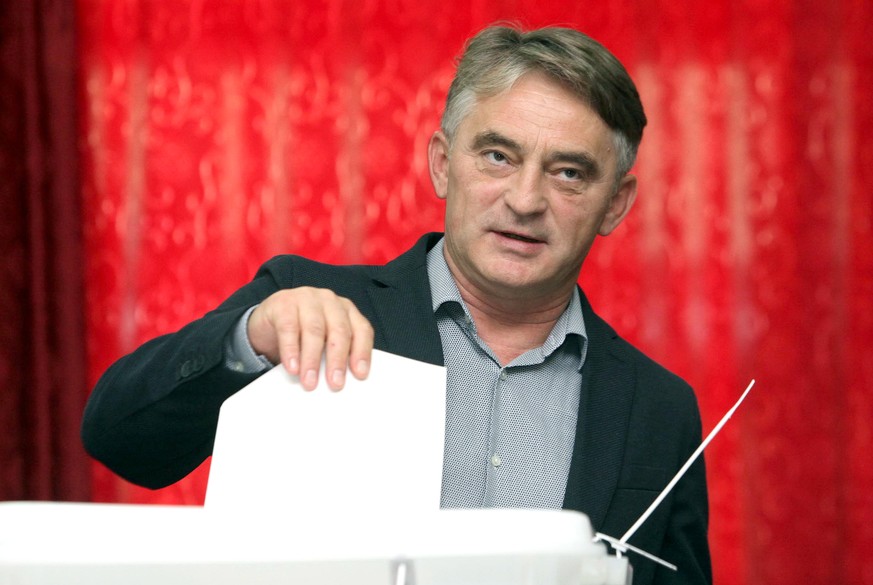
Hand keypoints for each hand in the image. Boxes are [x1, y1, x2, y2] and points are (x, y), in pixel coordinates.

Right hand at [247, 287, 373, 390]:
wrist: (267, 322)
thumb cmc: (301, 333)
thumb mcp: (323, 342)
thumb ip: (334, 355)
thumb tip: (340, 381)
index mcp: (346, 310)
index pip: (361, 330)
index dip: (362, 352)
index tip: (360, 374)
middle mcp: (329, 301)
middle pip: (339, 330)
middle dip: (337, 360)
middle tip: (335, 383)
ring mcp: (306, 299)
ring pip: (314, 330)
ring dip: (312, 359)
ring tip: (310, 380)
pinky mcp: (283, 303)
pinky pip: (288, 328)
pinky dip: (291, 350)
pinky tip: (292, 366)